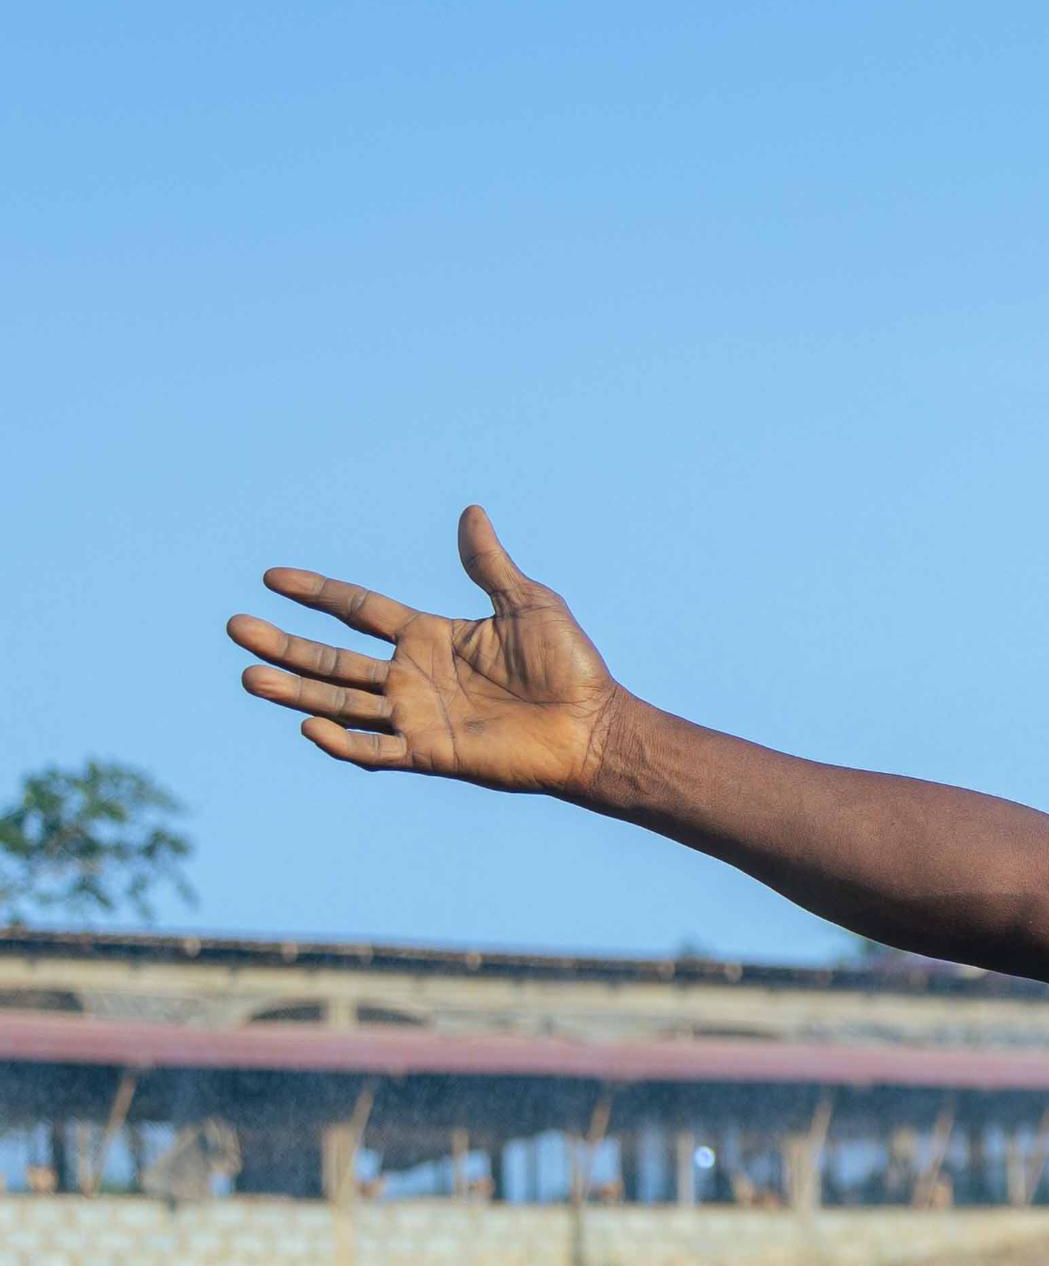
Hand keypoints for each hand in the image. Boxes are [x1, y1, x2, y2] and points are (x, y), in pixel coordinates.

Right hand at [230, 507, 630, 798]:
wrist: (596, 726)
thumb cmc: (570, 667)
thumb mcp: (527, 603)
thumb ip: (489, 564)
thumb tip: (471, 513)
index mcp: (428, 636)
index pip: (358, 609)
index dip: (317, 593)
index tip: (272, 578)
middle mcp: (412, 675)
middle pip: (334, 657)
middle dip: (285, 644)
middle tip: (235, 627)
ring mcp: (417, 716)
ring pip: (341, 701)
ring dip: (296, 691)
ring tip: (249, 675)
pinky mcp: (430, 752)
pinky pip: (376, 750)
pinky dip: (343, 743)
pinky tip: (310, 726)